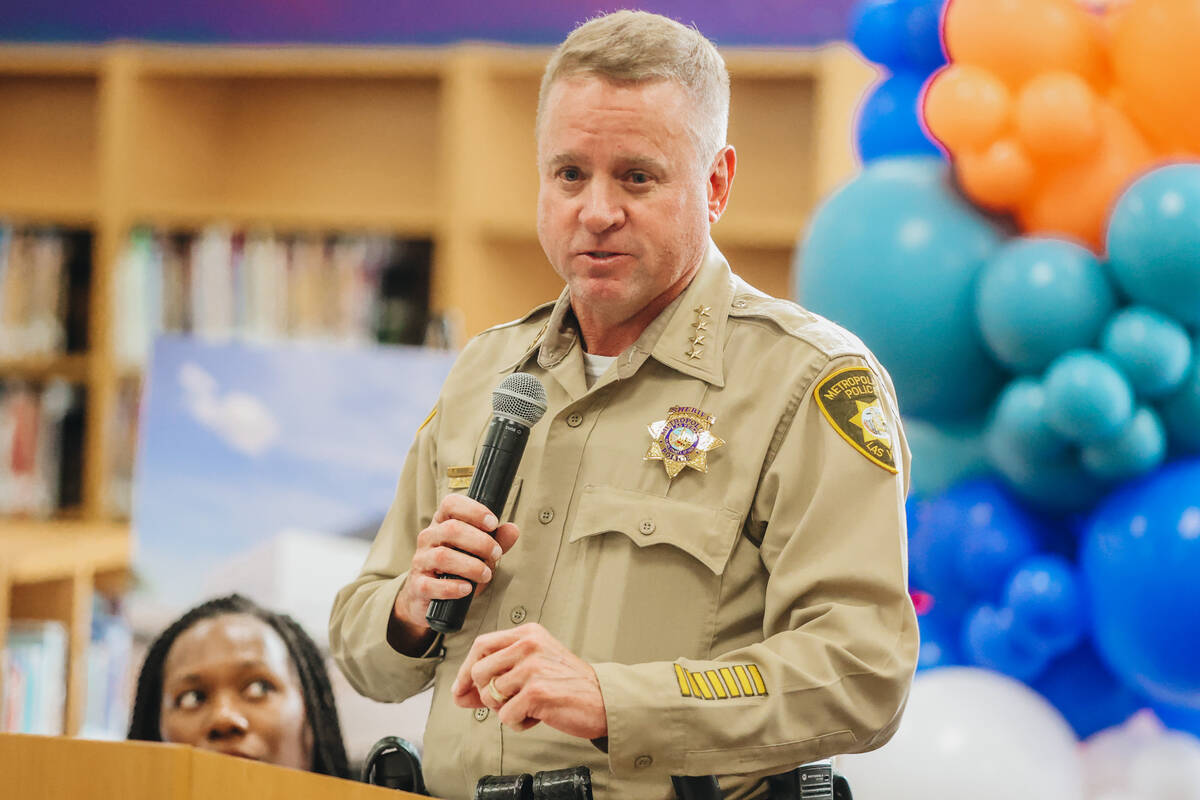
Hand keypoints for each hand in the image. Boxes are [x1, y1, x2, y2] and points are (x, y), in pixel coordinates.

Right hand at [388, 494, 519, 654]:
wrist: (429, 597)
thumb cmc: (458, 569)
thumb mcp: (480, 552)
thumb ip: (497, 540)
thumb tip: (513, 529)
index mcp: (442, 523)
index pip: (451, 504)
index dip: (474, 510)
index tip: (493, 523)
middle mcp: (428, 538)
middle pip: (451, 529)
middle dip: (480, 542)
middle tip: (496, 554)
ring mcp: (421, 561)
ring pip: (443, 556)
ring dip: (471, 566)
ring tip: (486, 574)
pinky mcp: (418, 586)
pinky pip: (432, 585)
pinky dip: (452, 587)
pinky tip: (467, 588)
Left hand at [451, 623, 607, 739]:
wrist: (603, 700)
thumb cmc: (568, 685)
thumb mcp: (534, 665)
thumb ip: (499, 673)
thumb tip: (460, 693)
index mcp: (528, 633)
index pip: (481, 645)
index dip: (465, 670)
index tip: (461, 690)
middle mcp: (529, 645)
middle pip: (479, 671)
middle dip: (487, 695)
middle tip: (508, 702)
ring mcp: (533, 667)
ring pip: (490, 695)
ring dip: (505, 710)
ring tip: (528, 706)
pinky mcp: (537, 692)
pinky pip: (506, 716)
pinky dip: (519, 723)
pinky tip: (537, 716)